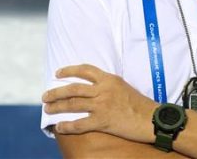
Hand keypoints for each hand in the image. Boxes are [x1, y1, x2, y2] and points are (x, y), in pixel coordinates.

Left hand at [42, 64, 157, 142]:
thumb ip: (108, 85)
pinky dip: (67, 126)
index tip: (58, 73)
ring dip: (57, 107)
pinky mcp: (103, 121)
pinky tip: (59, 126)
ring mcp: (102, 105)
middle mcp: (103, 90)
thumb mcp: (123, 87)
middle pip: (73, 88)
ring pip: (73, 104)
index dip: (69, 70)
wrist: (151, 118)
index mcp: (109, 79)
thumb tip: (94, 88)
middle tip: (45, 96)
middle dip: (56, 92)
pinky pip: (80, 123)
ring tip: (47, 109)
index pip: (85, 70)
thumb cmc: (140, 104)